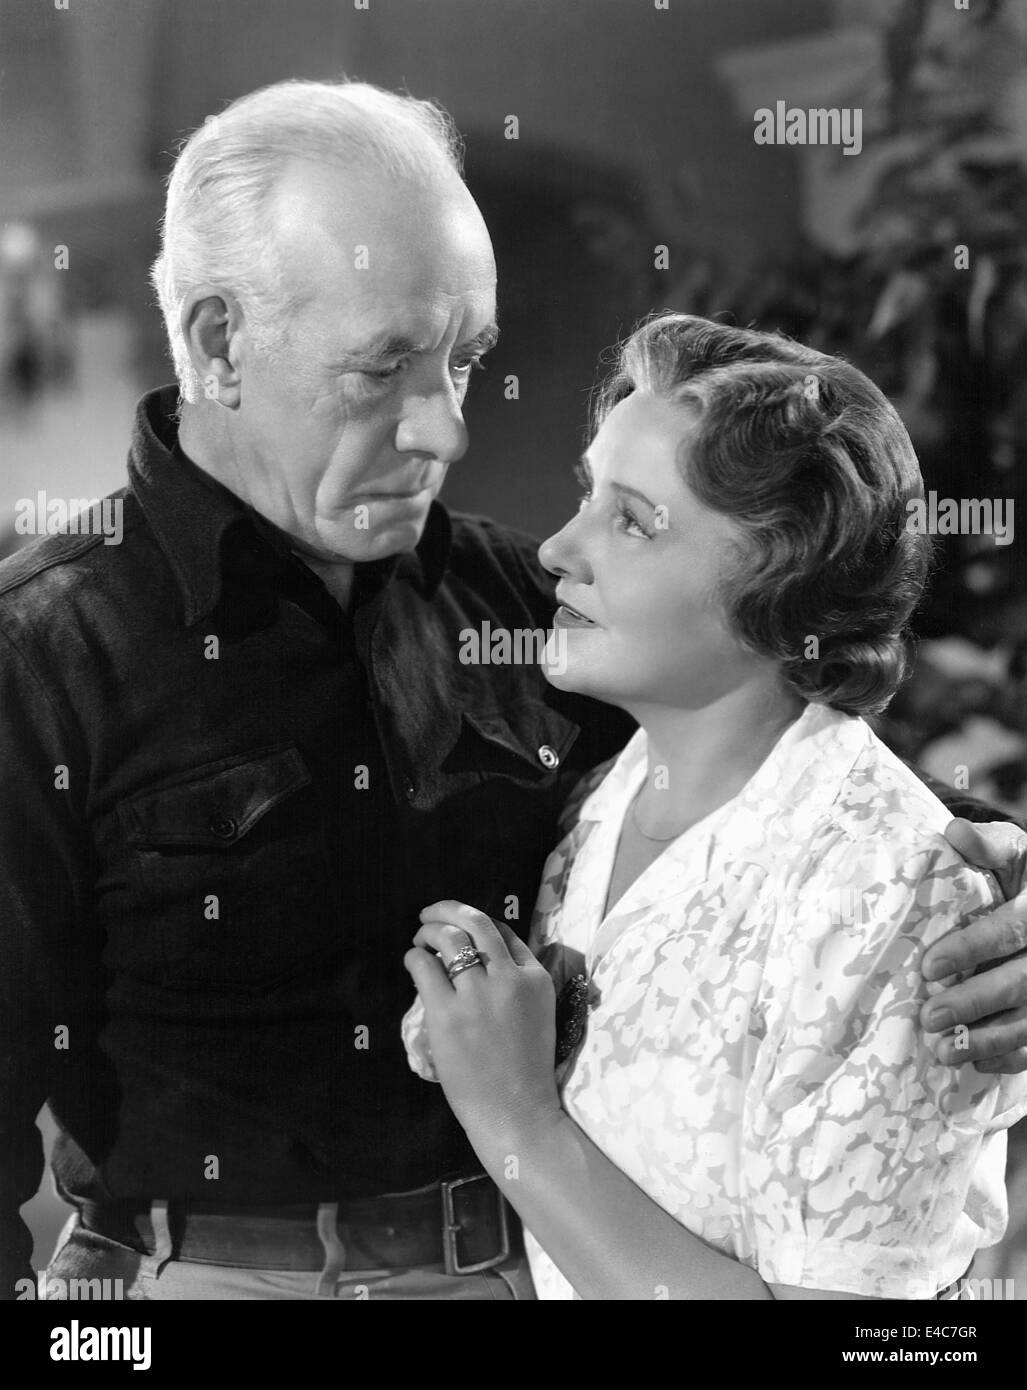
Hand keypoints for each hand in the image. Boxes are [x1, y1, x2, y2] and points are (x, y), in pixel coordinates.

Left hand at [403, 901, 562, 1145]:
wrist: (516, 1111)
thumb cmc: (525, 1071)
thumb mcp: (538, 1015)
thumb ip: (518, 984)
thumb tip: (481, 958)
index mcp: (535, 979)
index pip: (505, 932)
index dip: (479, 925)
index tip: (464, 930)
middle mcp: (508, 978)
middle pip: (476, 923)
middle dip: (449, 909)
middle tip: (432, 913)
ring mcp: (477, 995)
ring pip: (449, 937)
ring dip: (428, 930)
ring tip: (420, 937)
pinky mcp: (447, 1014)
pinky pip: (424, 966)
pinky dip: (415, 957)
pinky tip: (413, 961)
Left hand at [920, 819, 1026, 1072]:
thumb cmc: (1025, 875)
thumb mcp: (1016, 853)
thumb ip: (989, 846)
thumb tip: (954, 832)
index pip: (1012, 930)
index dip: (973, 949)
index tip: (929, 965)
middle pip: (1022, 982)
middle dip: (975, 1002)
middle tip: (929, 1016)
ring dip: (990, 1040)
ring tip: (945, 1052)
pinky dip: (1012, 1059)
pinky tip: (978, 1066)